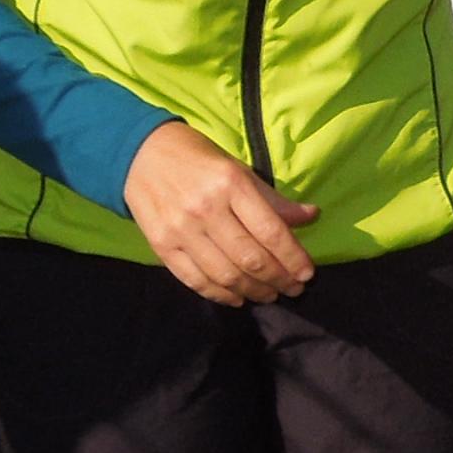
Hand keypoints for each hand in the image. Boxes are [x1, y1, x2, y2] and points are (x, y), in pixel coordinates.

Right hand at [122, 122, 318, 305]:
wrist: (142, 154)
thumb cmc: (199, 159)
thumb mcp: (239, 170)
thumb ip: (273, 199)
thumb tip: (310, 217)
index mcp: (231, 184)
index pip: (271, 231)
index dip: (293, 258)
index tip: (307, 274)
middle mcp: (206, 209)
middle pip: (250, 258)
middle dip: (278, 280)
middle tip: (293, 289)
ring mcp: (181, 230)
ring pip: (225, 275)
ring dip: (253, 291)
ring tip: (270, 295)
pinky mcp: (161, 246)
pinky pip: (195, 280)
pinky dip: (220, 295)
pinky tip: (237, 298)